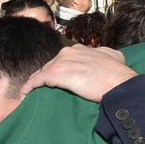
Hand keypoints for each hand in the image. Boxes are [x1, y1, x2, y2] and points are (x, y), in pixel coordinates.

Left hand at [20, 45, 136, 102]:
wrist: (119, 84)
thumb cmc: (118, 74)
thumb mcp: (114, 56)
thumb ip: (105, 54)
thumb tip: (105, 55)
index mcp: (80, 49)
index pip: (63, 59)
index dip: (59, 69)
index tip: (56, 79)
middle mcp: (69, 52)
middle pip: (50, 65)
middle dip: (46, 76)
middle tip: (42, 89)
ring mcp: (62, 62)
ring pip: (42, 72)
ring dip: (36, 82)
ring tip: (32, 92)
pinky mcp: (56, 74)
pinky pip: (37, 80)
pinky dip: (29, 87)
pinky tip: (25, 94)